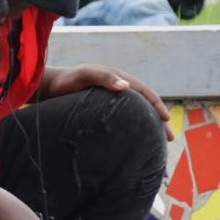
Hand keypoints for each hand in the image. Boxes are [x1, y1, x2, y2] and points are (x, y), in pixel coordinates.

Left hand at [43, 64, 173, 140]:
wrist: (50, 87)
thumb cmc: (67, 81)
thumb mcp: (84, 75)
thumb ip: (102, 77)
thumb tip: (126, 86)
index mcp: (118, 79)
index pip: (144, 92)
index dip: (157, 105)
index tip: (165, 120)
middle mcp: (118, 89)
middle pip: (144, 105)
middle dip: (158, 121)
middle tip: (169, 138)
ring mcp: (111, 100)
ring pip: (135, 114)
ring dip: (148, 127)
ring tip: (156, 145)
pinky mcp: (103, 111)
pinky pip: (123, 120)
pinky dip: (133, 129)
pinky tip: (134, 143)